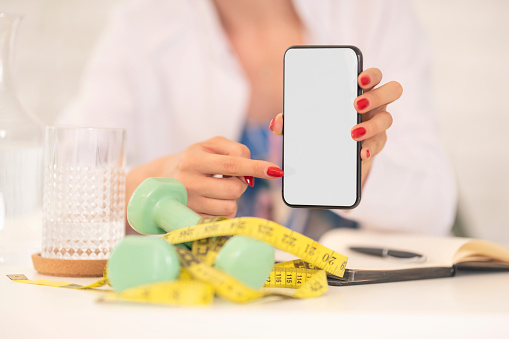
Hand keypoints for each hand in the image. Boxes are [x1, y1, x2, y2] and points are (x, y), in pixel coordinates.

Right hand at [126, 136, 282, 218]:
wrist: (161, 180)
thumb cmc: (194, 159)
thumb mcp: (210, 145)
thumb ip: (234, 150)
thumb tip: (250, 172)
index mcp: (194, 159)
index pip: (231, 164)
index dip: (255, 167)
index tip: (276, 170)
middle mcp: (189, 182)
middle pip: (234, 188)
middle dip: (241, 183)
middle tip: (230, 177)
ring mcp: (189, 204)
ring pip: (230, 206)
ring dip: (232, 197)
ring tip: (218, 188)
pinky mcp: (191, 219)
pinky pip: (222, 217)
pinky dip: (224, 207)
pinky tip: (212, 199)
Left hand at [269, 68, 401, 186]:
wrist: (331, 156)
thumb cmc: (321, 127)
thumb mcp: (305, 123)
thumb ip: (291, 121)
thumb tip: (276, 124)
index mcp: (358, 90)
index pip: (374, 75)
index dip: (371, 74)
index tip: (359, 78)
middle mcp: (373, 105)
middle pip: (392, 91)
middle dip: (376, 96)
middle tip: (355, 105)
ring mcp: (377, 124)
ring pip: (387, 119)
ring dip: (372, 125)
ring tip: (352, 133)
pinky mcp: (375, 145)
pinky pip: (379, 145)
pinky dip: (370, 148)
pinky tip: (360, 153)